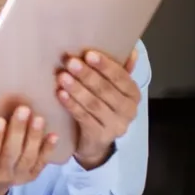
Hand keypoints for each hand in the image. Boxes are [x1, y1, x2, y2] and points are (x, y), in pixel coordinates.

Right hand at [0, 106, 57, 194]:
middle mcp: (0, 174)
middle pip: (10, 152)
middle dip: (17, 130)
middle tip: (23, 110)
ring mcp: (17, 176)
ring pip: (27, 157)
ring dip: (34, 137)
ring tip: (38, 118)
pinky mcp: (30, 176)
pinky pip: (40, 163)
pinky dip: (48, 149)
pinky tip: (54, 135)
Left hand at [57, 49, 140, 168]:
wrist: (95, 143)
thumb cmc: (103, 109)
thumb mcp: (114, 90)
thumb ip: (121, 72)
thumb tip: (133, 51)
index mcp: (133, 95)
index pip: (121, 77)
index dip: (105, 65)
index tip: (88, 54)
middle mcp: (128, 110)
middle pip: (106, 90)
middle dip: (87, 75)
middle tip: (70, 62)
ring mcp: (115, 125)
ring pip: (94, 104)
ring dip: (77, 89)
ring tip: (62, 77)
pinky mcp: (99, 136)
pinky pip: (84, 118)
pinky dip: (72, 105)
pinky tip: (61, 95)